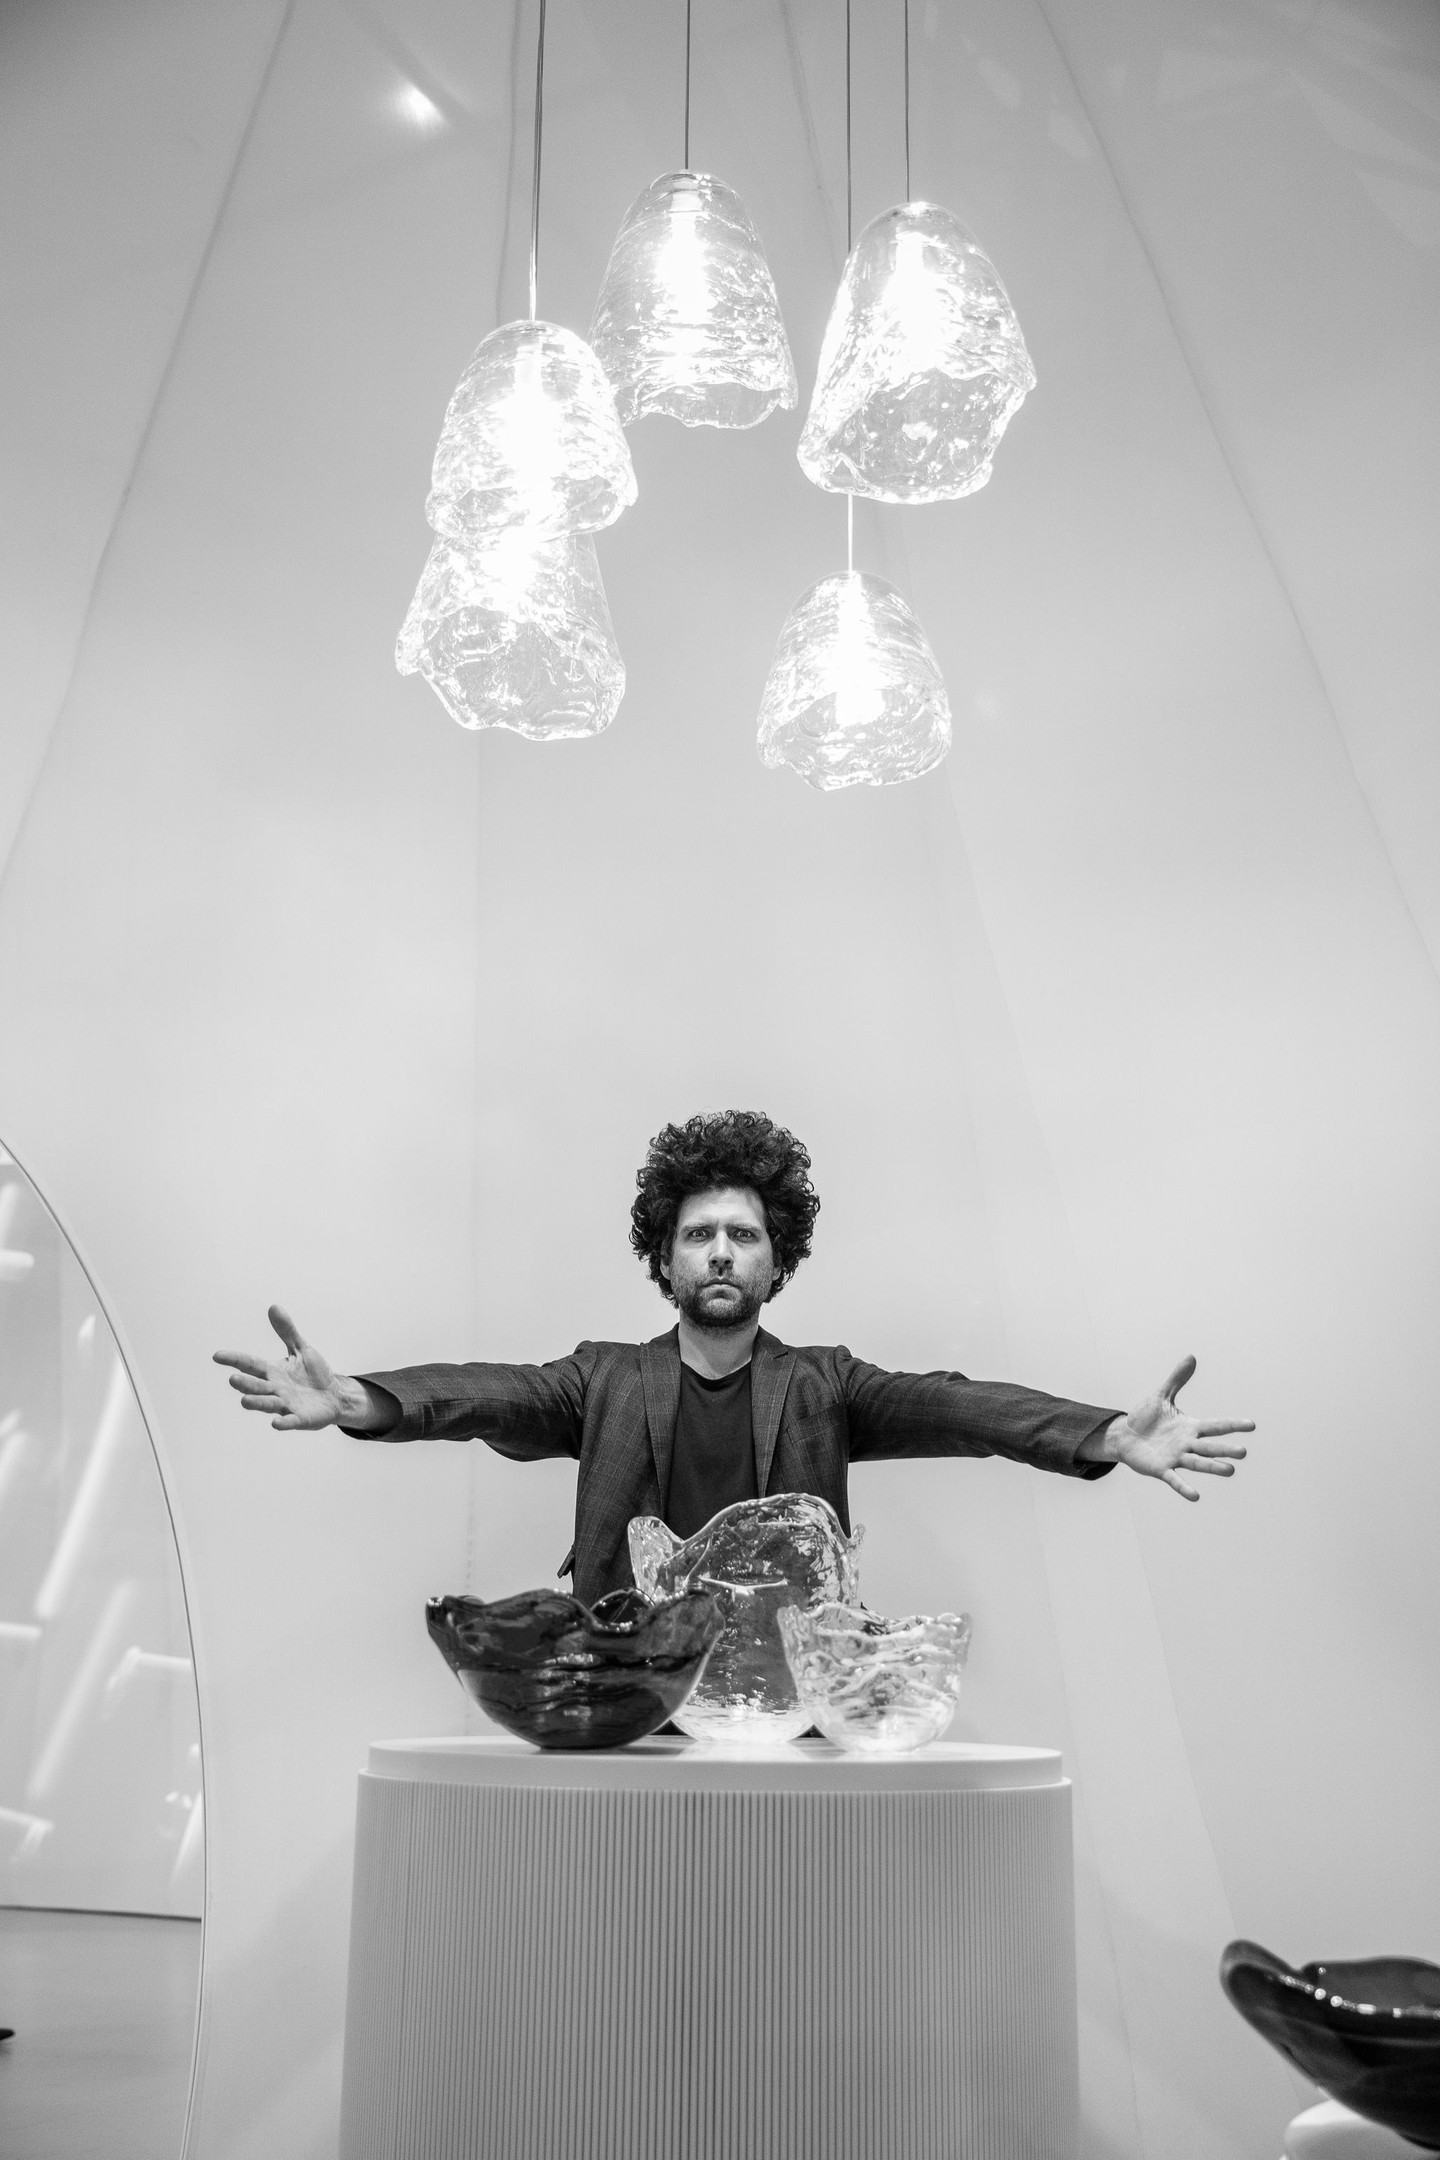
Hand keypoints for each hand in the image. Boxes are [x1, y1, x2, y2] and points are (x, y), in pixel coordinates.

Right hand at [213, 1305, 376, 1430]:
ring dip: (257, 1403)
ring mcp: (286, 1405)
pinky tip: (275, 1423)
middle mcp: (275, 1389)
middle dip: (245, 1384)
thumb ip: (287, 1331)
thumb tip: (273, 1306)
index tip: (217, 1355)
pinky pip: (290, 1422)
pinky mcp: (300, 1419)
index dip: (234, 1359)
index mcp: (272, 1372)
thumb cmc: (313, 1373)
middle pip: (256, 1386)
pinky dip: (283, 1423)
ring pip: (268, 1404)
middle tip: (233, 1379)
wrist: (334, 1395)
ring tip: (244, 1401)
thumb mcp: (301, 1349)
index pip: (250, 1364)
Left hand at [1086, 1355, 1251, 1500]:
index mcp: (1190, 1427)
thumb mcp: (1161, 1396)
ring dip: (1213, 1467)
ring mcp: (1176, 1458)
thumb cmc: (1145, 1417)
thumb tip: (1191, 1357)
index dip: (1233, 1425)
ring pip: (1198, 1463)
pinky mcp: (1161, 1469)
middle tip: (1243, 1452)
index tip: (1252, 1425)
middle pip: (1210, 1447)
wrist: (1124, 1435)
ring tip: (1230, 1470)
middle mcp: (1187, 1444)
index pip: (1216, 1426)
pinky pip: (1174, 1480)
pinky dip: (1184, 1487)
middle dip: (1225, 1450)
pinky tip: (1195, 1496)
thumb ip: (1177, 1379)